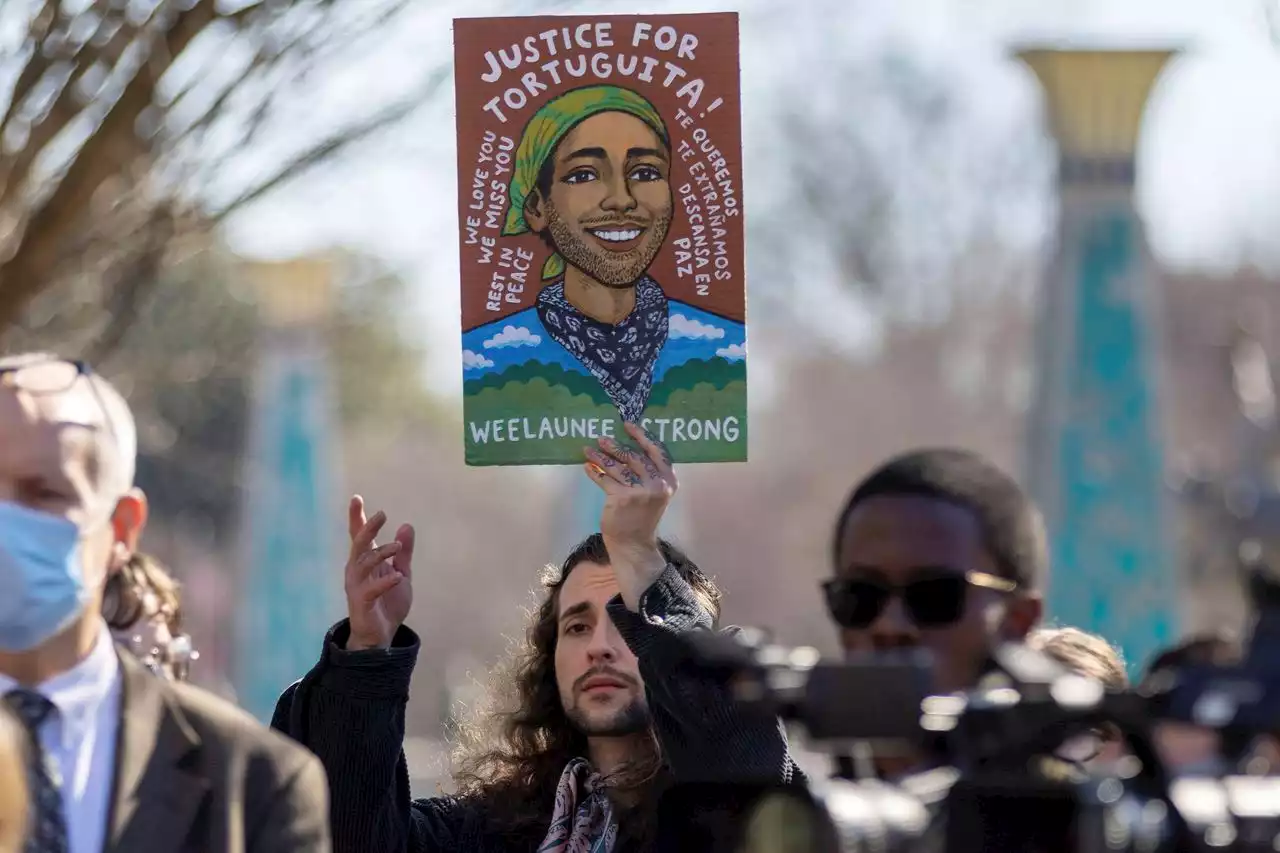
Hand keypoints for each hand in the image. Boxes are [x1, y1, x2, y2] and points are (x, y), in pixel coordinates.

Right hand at [343, 496, 414, 650]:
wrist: (381, 636)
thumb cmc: (388, 602)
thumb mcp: (401, 573)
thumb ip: (404, 553)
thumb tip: (407, 526)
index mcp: (366, 562)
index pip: (359, 536)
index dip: (357, 517)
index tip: (356, 498)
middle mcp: (357, 571)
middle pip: (359, 544)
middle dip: (368, 528)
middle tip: (381, 514)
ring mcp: (357, 586)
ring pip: (363, 563)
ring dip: (380, 553)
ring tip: (397, 547)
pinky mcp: (361, 603)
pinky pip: (371, 589)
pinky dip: (385, 582)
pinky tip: (398, 576)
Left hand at [583, 424, 676, 600]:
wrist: (634, 543)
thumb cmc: (642, 515)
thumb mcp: (655, 492)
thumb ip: (648, 472)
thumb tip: (626, 447)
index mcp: (669, 480)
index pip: (657, 450)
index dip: (641, 435)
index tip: (626, 425)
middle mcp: (658, 484)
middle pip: (634, 457)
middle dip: (616, 446)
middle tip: (601, 438)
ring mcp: (640, 492)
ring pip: (617, 467)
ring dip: (600, 457)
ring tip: (588, 450)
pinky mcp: (621, 498)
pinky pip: (605, 479)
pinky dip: (594, 472)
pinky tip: (587, 466)